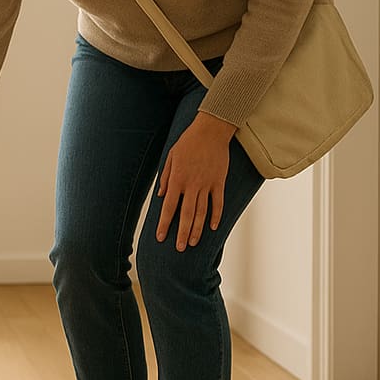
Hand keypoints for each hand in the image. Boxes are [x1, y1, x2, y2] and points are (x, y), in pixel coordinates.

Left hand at [156, 112, 237, 251]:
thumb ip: (165, 177)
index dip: (164, 224)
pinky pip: (218, 203)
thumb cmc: (188, 142)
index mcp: (177, 179)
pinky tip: (212, 227)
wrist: (211, 130)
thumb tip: (162, 196)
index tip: (160, 237)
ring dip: (197, 229)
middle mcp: (191, 185)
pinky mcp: (219, 182)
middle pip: (186, 215)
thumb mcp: (170, 157)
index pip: (169, 207)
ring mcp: (207, 184)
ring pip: (201, 212)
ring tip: (192, 243)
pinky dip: (216, 216)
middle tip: (179, 248)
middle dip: (181, 233)